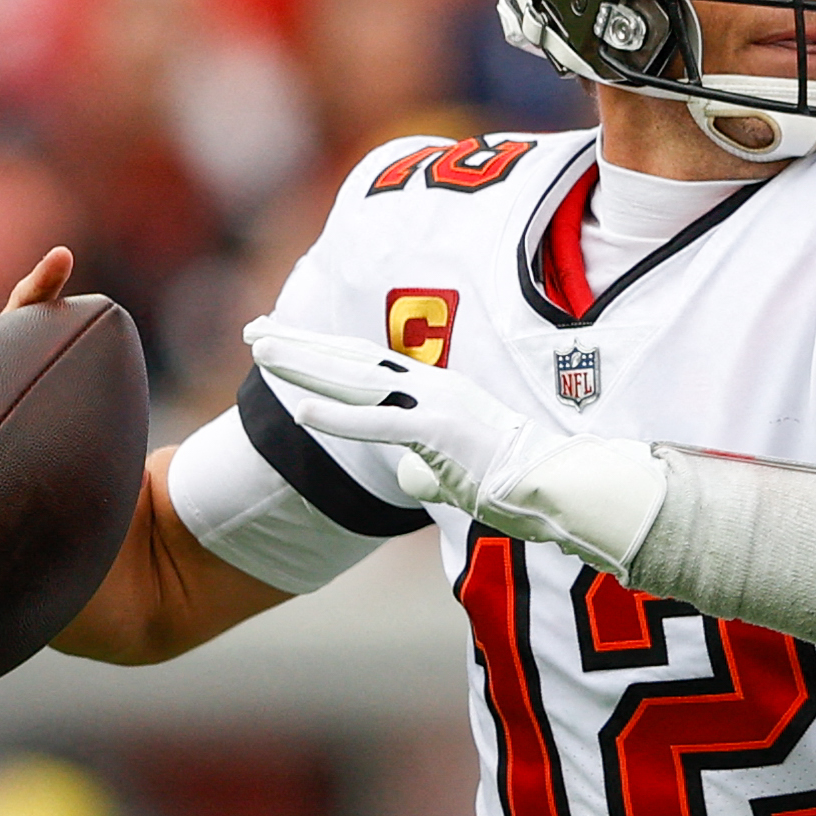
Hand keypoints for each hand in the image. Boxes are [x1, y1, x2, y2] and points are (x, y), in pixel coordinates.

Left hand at [242, 317, 524, 511]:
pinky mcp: (440, 434)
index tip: (280, 337)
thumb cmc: (520, 482)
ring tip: (261, 353)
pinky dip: (337, 418)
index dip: (321, 348)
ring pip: (356, 381)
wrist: (563, 485)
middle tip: (251, 330)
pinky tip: (299, 411)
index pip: (367, 362)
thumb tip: (409, 477)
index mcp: (436, 391)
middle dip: (299, 344)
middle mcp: (431, 387)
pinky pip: (378, 425)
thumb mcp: (461, 469)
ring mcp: (436, 406)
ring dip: (305, 367)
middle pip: (352, 359)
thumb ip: (429, 467)